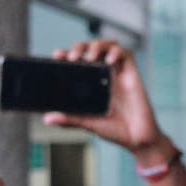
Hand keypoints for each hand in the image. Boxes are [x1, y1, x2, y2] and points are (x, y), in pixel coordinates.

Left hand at [44, 40, 170, 163]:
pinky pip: (126, 54)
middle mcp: (106, 75)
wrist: (138, 139)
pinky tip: (109, 60)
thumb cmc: (116, 130)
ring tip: (90, 56)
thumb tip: (48, 118)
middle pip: (91, 48)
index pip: (79, 60)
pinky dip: (116, 52)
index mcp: (93, 84)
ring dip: (97, 45)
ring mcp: (119, 74)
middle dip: (80, 46)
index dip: (67, 53)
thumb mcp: (88, 123)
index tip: (58, 56)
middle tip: (73, 57)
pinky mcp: (132, 75)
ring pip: (108, 46)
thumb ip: (70, 119)